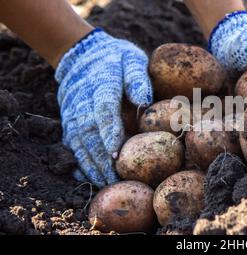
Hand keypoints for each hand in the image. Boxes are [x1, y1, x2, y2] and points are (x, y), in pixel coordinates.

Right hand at [55, 29, 152, 186]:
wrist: (83, 55)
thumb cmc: (116, 59)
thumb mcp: (131, 59)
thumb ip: (138, 77)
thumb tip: (145, 100)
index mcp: (102, 85)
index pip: (104, 111)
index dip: (108, 133)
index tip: (116, 153)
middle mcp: (83, 102)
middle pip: (89, 132)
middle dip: (100, 158)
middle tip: (114, 179)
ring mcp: (73, 113)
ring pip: (78, 141)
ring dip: (89, 164)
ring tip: (104, 183)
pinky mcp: (69, 121)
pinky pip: (70, 143)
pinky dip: (76, 161)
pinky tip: (85, 176)